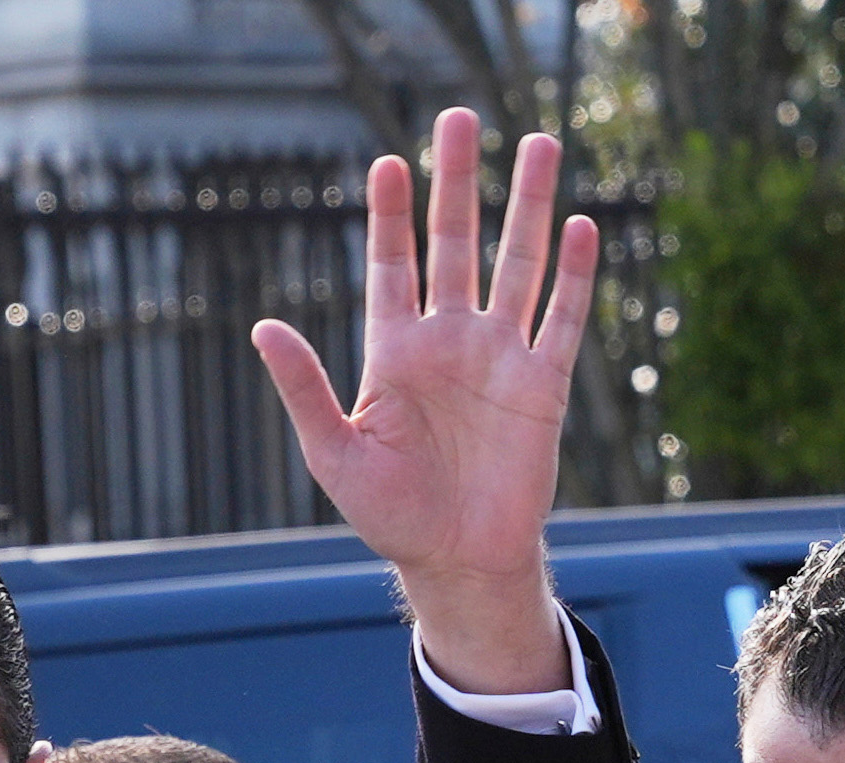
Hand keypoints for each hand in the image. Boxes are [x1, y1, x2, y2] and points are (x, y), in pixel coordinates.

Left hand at [251, 107, 599, 696]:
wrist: (456, 562)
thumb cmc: (388, 515)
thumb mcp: (333, 451)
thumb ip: (304, 387)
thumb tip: (264, 327)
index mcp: (395, 353)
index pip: (394, 266)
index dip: (392, 215)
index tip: (388, 162)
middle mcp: (449, 343)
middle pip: (456, 244)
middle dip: (459, 183)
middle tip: (459, 118)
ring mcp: (499, 358)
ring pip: (517, 265)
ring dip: (528, 207)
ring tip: (537, 143)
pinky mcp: (543, 386)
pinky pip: (561, 320)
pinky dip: (573, 275)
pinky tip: (580, 227)